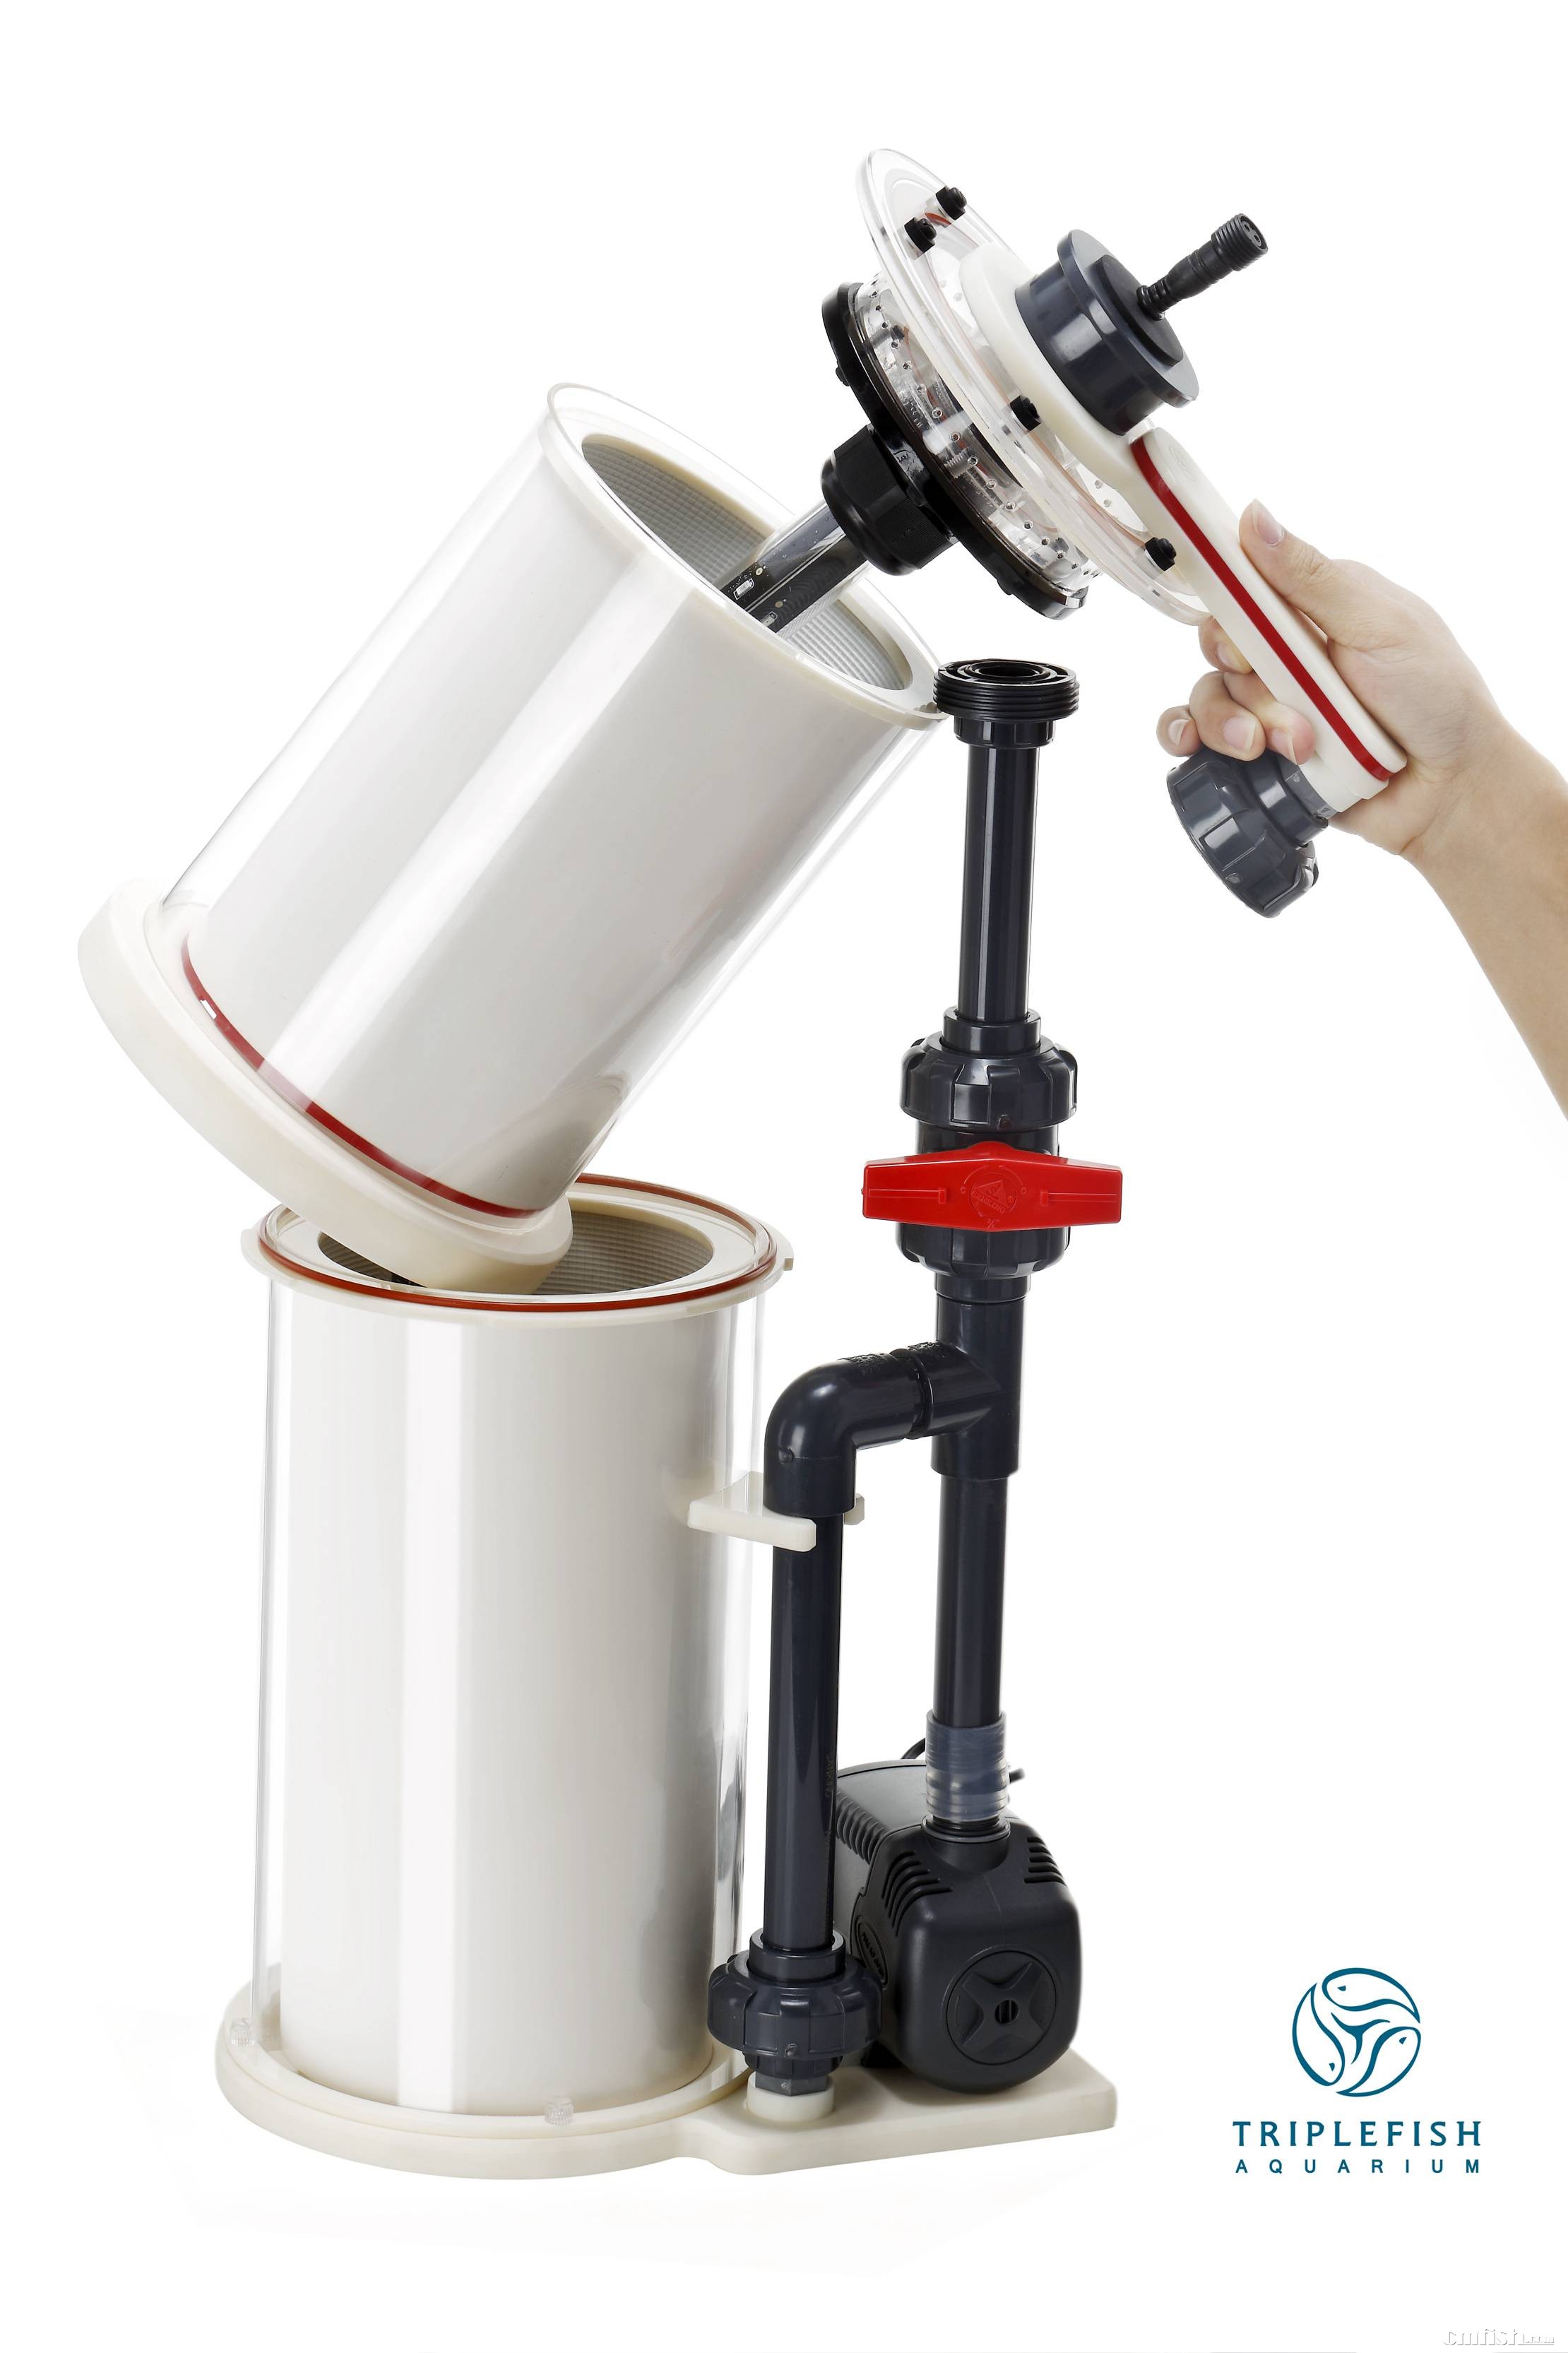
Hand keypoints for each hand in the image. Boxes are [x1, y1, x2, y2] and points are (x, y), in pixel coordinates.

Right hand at [1155, 502, 1509, 860]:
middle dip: (1245, 680)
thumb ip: (1311, 577)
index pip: (1244, 586)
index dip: (1228, 604)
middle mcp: (1287, 652)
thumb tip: (1254, 515)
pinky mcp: (1261, 754)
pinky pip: (1201, 741)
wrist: (1450, 788)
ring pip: (1208, 696)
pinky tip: (1200, 749)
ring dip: (1235, 723)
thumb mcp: (1378, 625)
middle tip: (1292, 702)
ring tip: (1292, 749)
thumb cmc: (1435, 697)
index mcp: (1315, 606)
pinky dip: (1191, 741)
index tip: (1239, 631)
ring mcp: (1273, 704)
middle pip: (1220, 646)